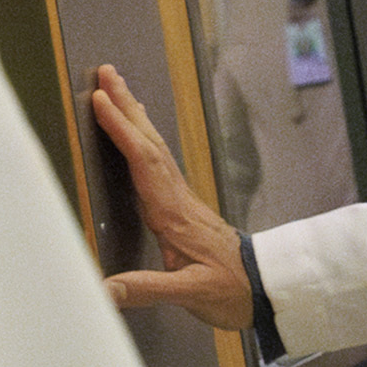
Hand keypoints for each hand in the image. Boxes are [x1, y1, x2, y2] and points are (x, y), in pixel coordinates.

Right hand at [85, 66, 255, 328]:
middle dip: (127, 106)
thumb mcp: (190, 295)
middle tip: (108, 71)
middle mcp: (177, 199)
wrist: (265, 291)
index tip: (101, 101)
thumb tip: (103, 289)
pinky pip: (159, 164)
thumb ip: (146, 289)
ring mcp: (182, 202)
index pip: (143, 162)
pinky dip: (145, 142)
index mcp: (173, 214)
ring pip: (155, 149)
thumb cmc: (231, 292)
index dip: (121, 130)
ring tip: (119, 90)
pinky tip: (142, 137)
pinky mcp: (184, 209)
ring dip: (136, 117)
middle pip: (149, 143)